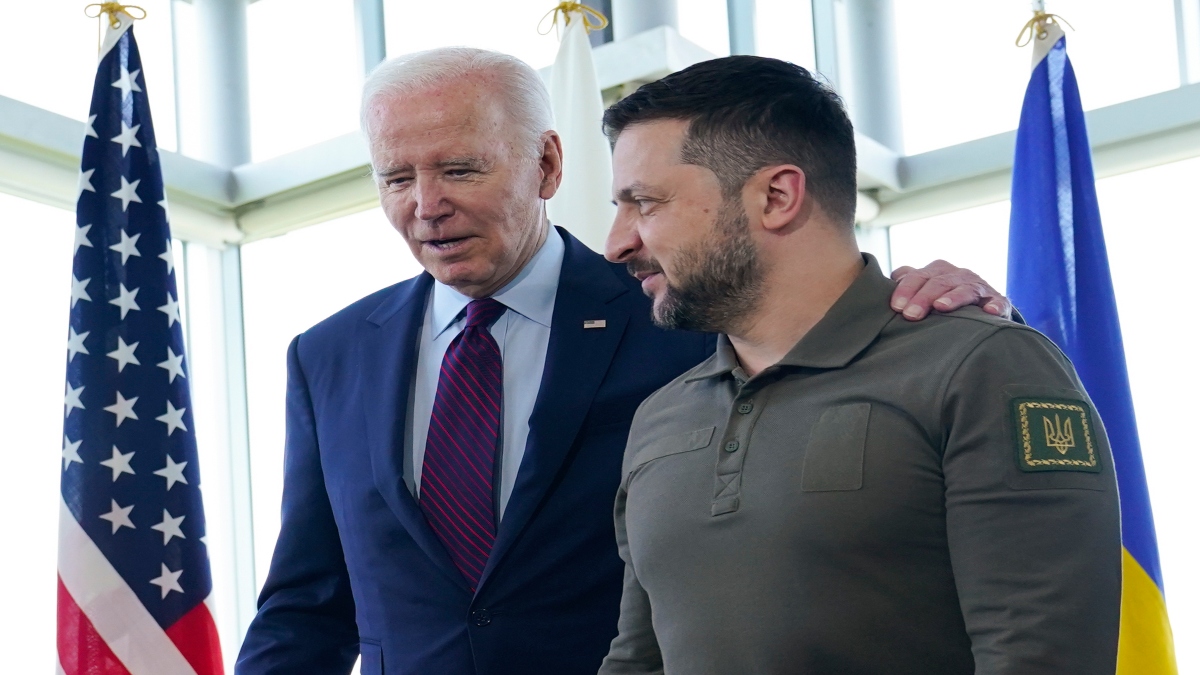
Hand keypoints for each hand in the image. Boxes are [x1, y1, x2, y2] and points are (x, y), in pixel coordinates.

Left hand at [890, 260, 1011, 320]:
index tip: (896, 307)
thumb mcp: (925, 289)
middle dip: (923, 297)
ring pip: (965, 289)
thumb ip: (907, 283)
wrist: (983, 307)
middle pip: (938, 282)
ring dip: (953, 297)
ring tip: (941, 306)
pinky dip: (995, 306)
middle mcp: (957, 275)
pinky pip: (998, 302)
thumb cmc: (944, 299)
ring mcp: (979, 287)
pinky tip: (988, 312)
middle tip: (910, 314)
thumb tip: (885, 282)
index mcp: (937, 271)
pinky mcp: (998, 301)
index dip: (905, 289)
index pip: (918, 276)